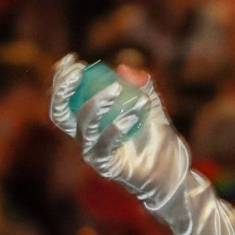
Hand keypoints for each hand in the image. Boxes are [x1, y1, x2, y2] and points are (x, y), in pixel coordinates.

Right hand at [49, 55, 189, 201]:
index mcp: (91, 122)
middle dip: (63, 88)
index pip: (66, 99)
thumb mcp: (154, 110)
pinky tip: (131, 115)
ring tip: (116, 89)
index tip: (71, 58)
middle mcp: (86, 137)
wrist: (174, 175)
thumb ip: (142, 89)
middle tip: (79, 70)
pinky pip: (104, 146)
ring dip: (96, 103)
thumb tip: (124, 69)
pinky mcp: (107, 167)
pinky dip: (115, 127)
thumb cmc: (158, 143)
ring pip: (83, 126)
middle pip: (60, 112)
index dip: (61, 79)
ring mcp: (94, 153)